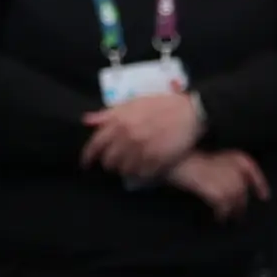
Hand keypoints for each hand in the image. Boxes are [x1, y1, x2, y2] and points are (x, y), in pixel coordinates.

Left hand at [82, 87, 208, 180]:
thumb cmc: (162, 104)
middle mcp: (129, 136)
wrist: (190, 112)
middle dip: (109, 163)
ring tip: (130, 165)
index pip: (96, 144)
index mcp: (120, 121)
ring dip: (125, 169)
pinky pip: (142, 174)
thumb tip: (87, 120)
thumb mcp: (133, 103)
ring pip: (124, 170)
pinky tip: (143, 168)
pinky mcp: (158, 160)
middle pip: (109, 160)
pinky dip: (140, 173)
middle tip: (114, 163)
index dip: (88, 156)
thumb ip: (109, 114)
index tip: (86, 163)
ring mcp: (143, 150)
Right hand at [164, 147, 270, 221]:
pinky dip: (222, 212)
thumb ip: (214, 163)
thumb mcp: (198, 154)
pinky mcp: (209, 186)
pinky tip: (218, 217)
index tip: (263, 196)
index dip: (258, 181)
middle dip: (242, 202)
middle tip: (239, 214)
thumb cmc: (176, 157)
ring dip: (233, 209)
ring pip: (234, 195)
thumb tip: (227, 183)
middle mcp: (223, 161)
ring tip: (227, 218)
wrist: (161, 157)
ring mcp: (216, 173)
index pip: (247, 165)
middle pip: (241, 185)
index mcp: (222, 149)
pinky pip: (222, 202)